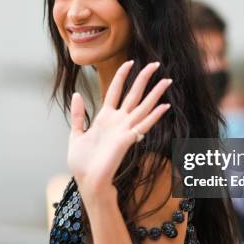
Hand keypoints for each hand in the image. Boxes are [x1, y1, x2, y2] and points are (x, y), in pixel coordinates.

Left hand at [68, 60, 171, 201]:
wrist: (87, 182)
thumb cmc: (82, 163)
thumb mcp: (76, 134)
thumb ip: (78, 115)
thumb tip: (77, 94)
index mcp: (105, 118)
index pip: (116, 91)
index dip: (122, 76)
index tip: (129, 62)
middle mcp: (118, 121)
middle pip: (133, 95)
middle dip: (144, 79)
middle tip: (155, 63)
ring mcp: (124, 130)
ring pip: (143, 107)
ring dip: (155, 94)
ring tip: (167, 80)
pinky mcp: (126, 140)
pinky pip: (143, 125)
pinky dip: (154, 116)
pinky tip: (165, 106)